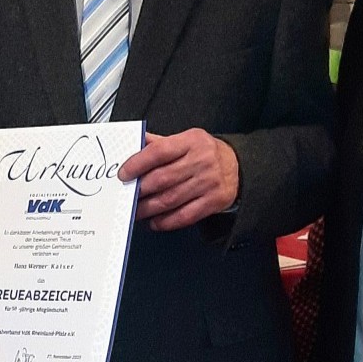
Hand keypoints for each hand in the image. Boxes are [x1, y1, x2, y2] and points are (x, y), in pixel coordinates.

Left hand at [119, 129, 238, 230]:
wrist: (239, 166)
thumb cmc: (206, 152)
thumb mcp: (186, 139)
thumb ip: (160, 143)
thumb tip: (132, 146)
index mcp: (191, 141)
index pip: (159, 152)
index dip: (138, 163)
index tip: (124, 174)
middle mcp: (201, 161)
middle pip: (163, 178)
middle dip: (140, 190)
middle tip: (126, 196)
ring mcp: (208, 183)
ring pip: (170, 200)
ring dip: (148, 209)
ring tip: (136, 211)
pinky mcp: (213, 202)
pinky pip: (184, 216)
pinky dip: (166, 221)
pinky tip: (155, 221)